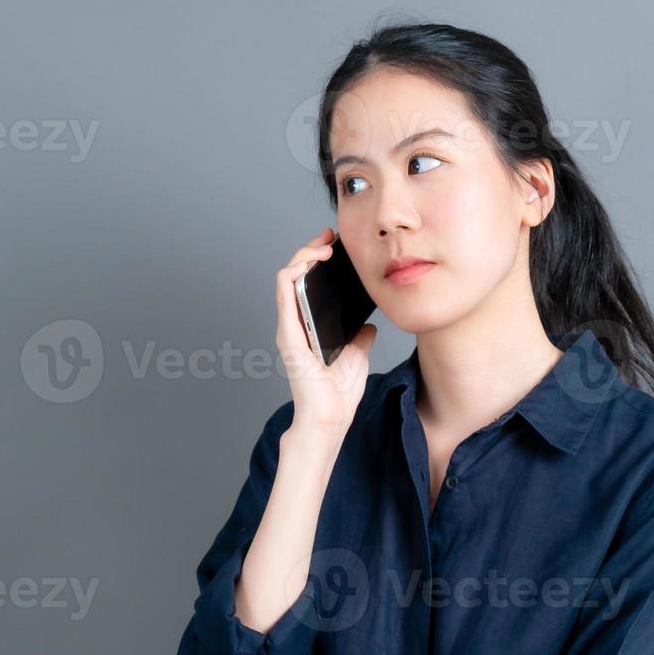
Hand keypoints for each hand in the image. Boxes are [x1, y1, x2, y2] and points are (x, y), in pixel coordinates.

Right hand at [275, 227, 377, 435]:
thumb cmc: (337, 395)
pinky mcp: (289, 334)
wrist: (331, 419)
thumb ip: (359, 339)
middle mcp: (295, 324)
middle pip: (296, 275)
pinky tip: (309, 262)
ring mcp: (290, 328)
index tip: (336, 244)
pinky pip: (284, 294)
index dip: (317, 259)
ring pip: (287, 278)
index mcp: (309, 327)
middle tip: (330, 236)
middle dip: (310, 249)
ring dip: (302, 255)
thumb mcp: (357, 357)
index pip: (307, 284)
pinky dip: (293, 272)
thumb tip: (369, 326)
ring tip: (323, 245)